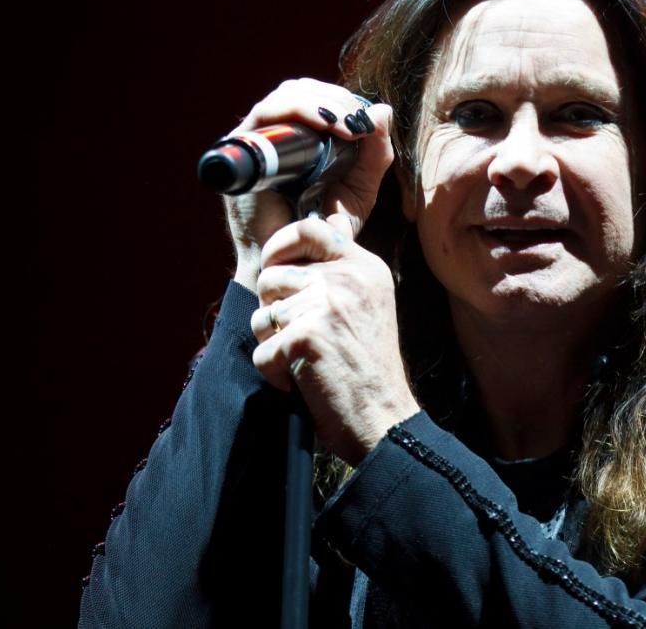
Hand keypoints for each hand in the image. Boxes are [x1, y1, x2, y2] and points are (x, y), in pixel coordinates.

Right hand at [222, 78, 394, 290]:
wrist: (298, 262)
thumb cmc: (326, 229)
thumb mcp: (361, 187)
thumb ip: (375, 151)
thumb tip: (383, 108)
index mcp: (303, 139)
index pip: (318, 98)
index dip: (343, 100)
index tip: (367, 120)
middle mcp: (277, 136)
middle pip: (301, 90)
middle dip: (335, 99)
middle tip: (358, 122)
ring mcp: (257, 142)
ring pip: (285, 96)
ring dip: (320, 103)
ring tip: (346, 125)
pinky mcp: (243, 152)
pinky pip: (265, 115)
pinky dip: (298, 111)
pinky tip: (324, 126)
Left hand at [249, 216, 419, 463]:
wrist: (384, 417)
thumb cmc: (370, 370)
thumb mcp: (368, 305)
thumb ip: (340, 273)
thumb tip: (312, 236)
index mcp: (365, 267)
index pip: (310, 227)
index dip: (281, 244)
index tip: (274, 265)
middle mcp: (348, 278)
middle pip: (272, 275)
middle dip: (273, 309)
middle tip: (301, 336)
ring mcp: (326, 305)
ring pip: (261, 314)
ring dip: (273, 343)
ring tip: (305, 360)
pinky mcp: (304, 336)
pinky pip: (261, 351)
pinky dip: (275, 374)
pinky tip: (303, 382)